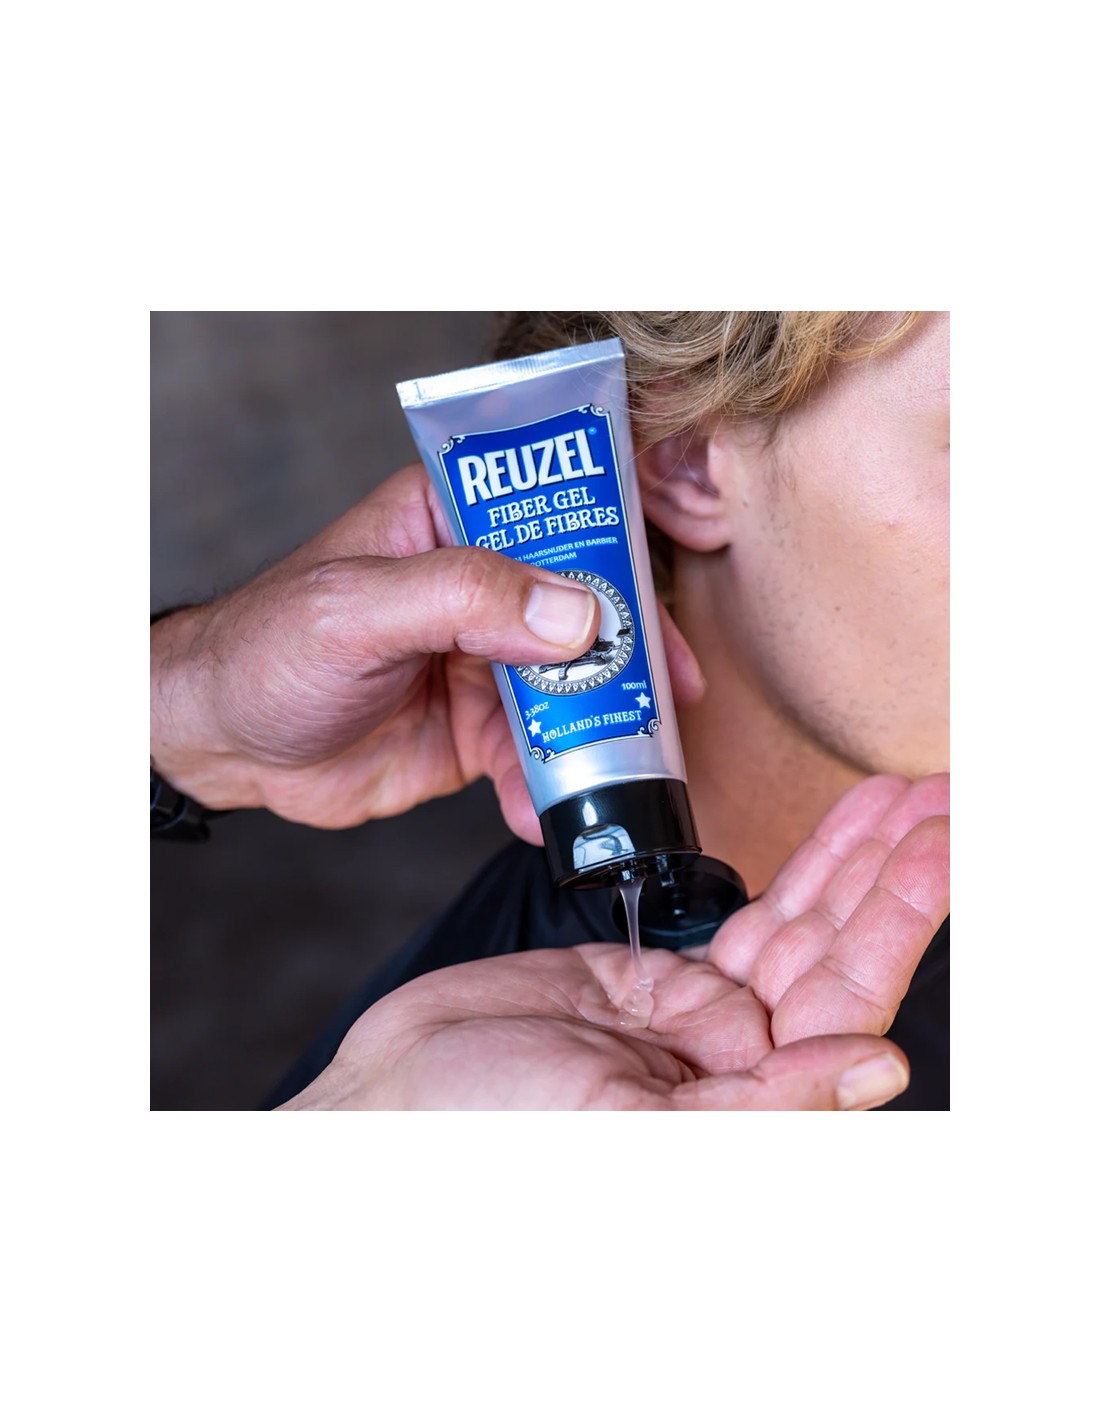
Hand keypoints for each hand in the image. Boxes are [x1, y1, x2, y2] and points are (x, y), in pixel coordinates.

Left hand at [151, 463, 704, 836]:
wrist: (224, 745)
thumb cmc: (267, 650)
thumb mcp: (358, 609)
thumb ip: (463, 597)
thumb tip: (575, 613)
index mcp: (453, 520)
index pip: (557, 516)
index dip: (616, 555)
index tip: (653, 610)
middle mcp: (482, 584)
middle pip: (584, 609)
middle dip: (627, 660)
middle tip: (668, 704)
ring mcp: (487, 658)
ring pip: (572, 690)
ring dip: (598, 734)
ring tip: (619, 777)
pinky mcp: (482, 727)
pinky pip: (538, 755)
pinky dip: (549, 788)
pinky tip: (539, 818)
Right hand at [280, 774, 947, 1109]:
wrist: (396, 1094)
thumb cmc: (491, 1133)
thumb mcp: (632, 1127)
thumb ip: (763, 1103)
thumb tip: (876, 1069)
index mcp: (750, 1108)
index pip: (851, 1004)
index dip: (900, 922)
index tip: (941, 848)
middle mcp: (740, 1063)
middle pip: (837, 951)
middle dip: (889, 872)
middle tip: (940, 796)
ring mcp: (700, 1013)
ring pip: (797, 923)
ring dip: (852, 860)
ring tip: (902, 798)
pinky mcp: (657, 973)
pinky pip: (743, 912)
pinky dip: (792, 871)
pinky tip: (839, 838)